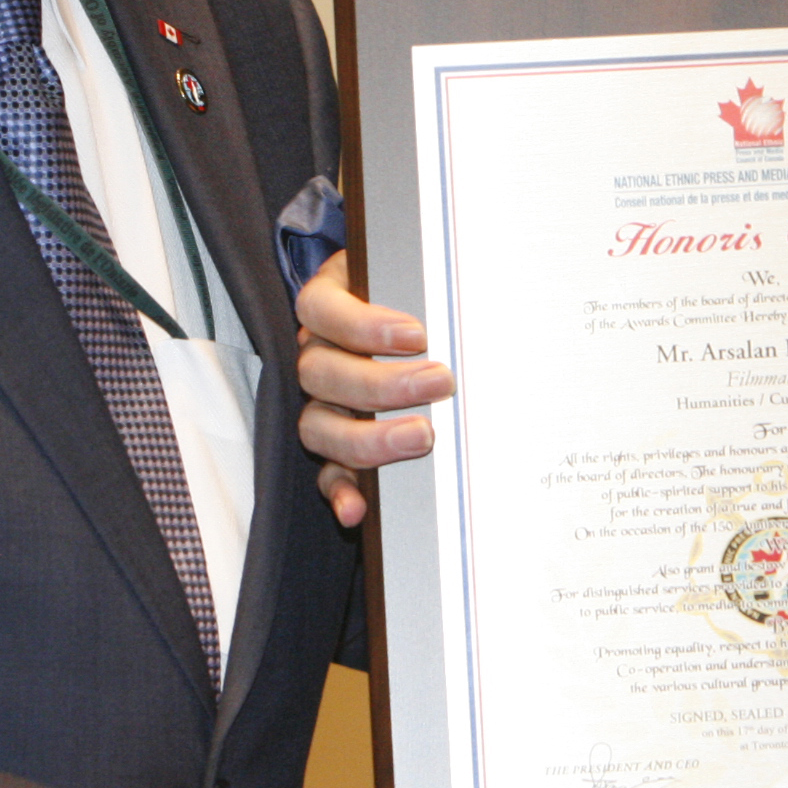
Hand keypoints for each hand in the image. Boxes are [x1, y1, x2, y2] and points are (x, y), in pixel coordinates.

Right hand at [291, 257, 449, 528]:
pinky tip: (358, 507)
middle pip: (318, 373)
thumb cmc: (420, 300)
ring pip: (317, 426)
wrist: (425, 317)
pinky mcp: (335, 448)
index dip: (363, 325)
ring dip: (369, 437)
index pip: (322, 311)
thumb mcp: (420, 279)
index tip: (418, 335)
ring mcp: (322, 403)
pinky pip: (326, 474)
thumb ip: (429, 287)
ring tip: (424, 435)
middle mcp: (318, 355)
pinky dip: (340, 492)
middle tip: (439, 383)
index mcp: (329, 305)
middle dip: (382, 384)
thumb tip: (469, 295)